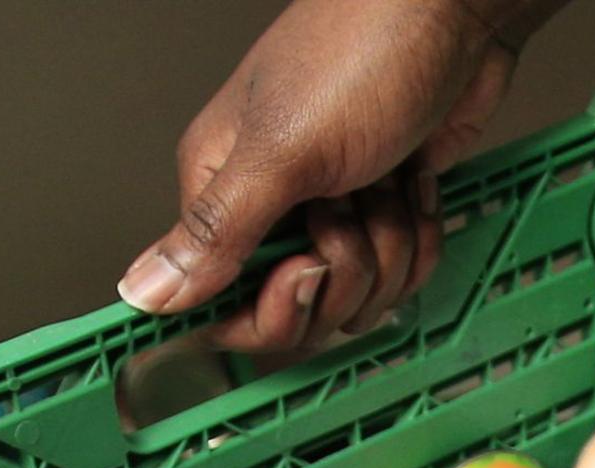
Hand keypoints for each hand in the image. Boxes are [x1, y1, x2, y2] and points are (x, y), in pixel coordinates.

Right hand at [120, 0, 540, 357]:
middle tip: (353, 206)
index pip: (226, 305)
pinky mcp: (385, 208)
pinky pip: (402, 270)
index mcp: (223, 190)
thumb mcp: (283, 149)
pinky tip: (416, 185)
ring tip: (388, 180)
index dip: (273, 308)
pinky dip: (420, 235)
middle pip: (300, 310)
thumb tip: (140, 291)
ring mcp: (333, 210)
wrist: (453, 12)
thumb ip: (215, 231)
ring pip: (360, 294)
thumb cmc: (365, 49)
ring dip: (392, 246)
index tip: (305, 268)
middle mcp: (273, 206)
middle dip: (345, 272)